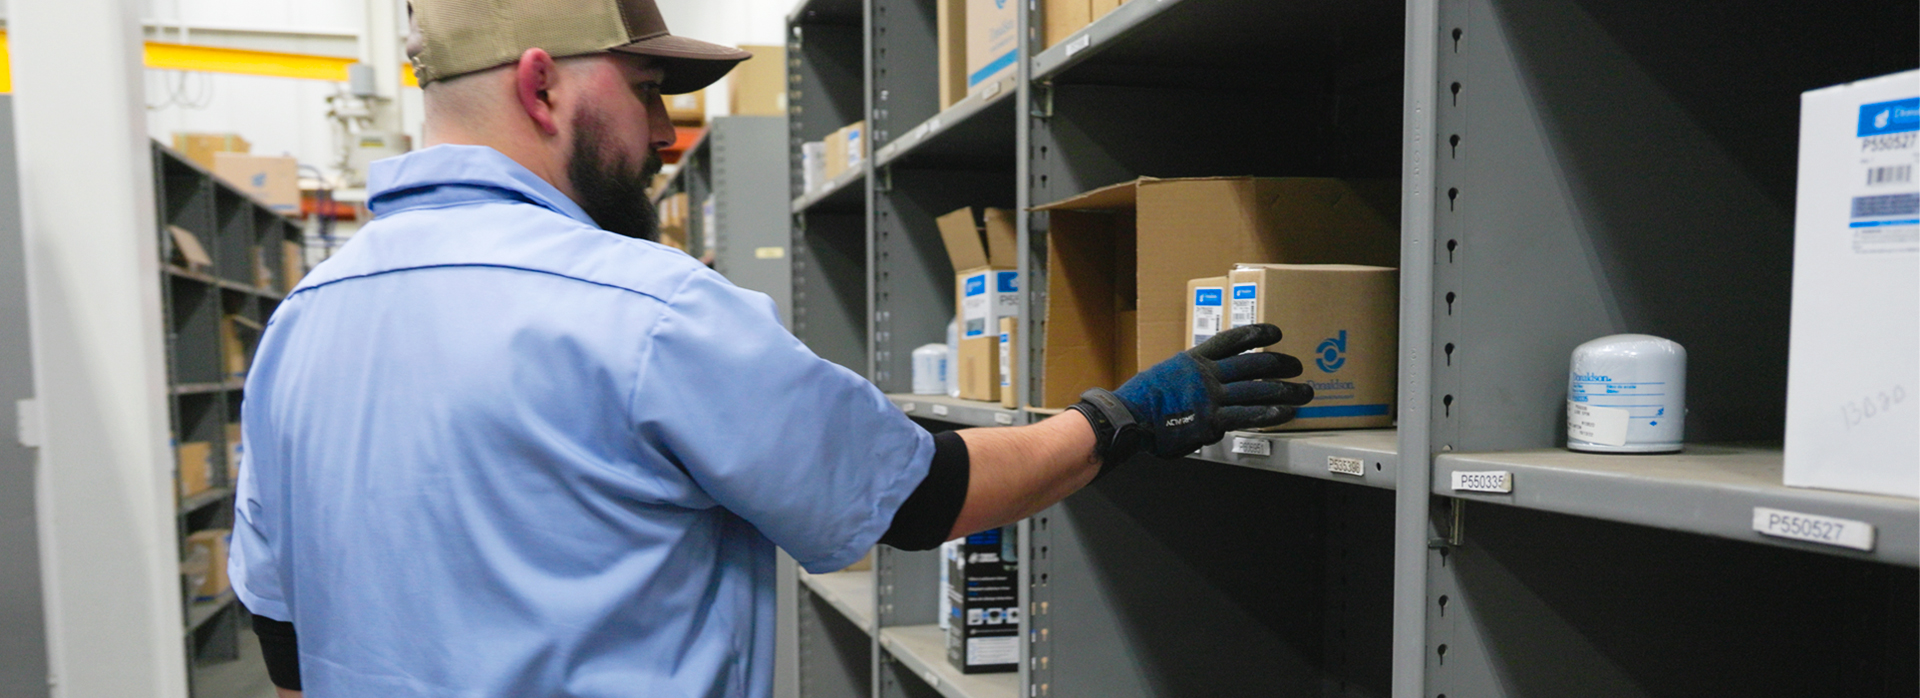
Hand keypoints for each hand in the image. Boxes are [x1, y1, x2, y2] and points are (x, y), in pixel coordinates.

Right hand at [1071, 324, 1310, 470]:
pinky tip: (1286, 413)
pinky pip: (1248, 415)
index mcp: (1194, 360)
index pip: (1231, 340)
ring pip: (1257, 389)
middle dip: (1280, 364)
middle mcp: (1207, 374)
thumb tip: (1207, 396)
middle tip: (1298, 366)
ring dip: (1286, 391)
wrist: (1129, 417)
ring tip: (1305, 393)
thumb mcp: (1165, 377)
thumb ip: (1189, 382)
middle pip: (1253, 364)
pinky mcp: (1213, 420)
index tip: (1276, 332)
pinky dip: (1270, 414)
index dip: (1256, 334)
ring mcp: (1212, 396)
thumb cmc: (1140, 401)